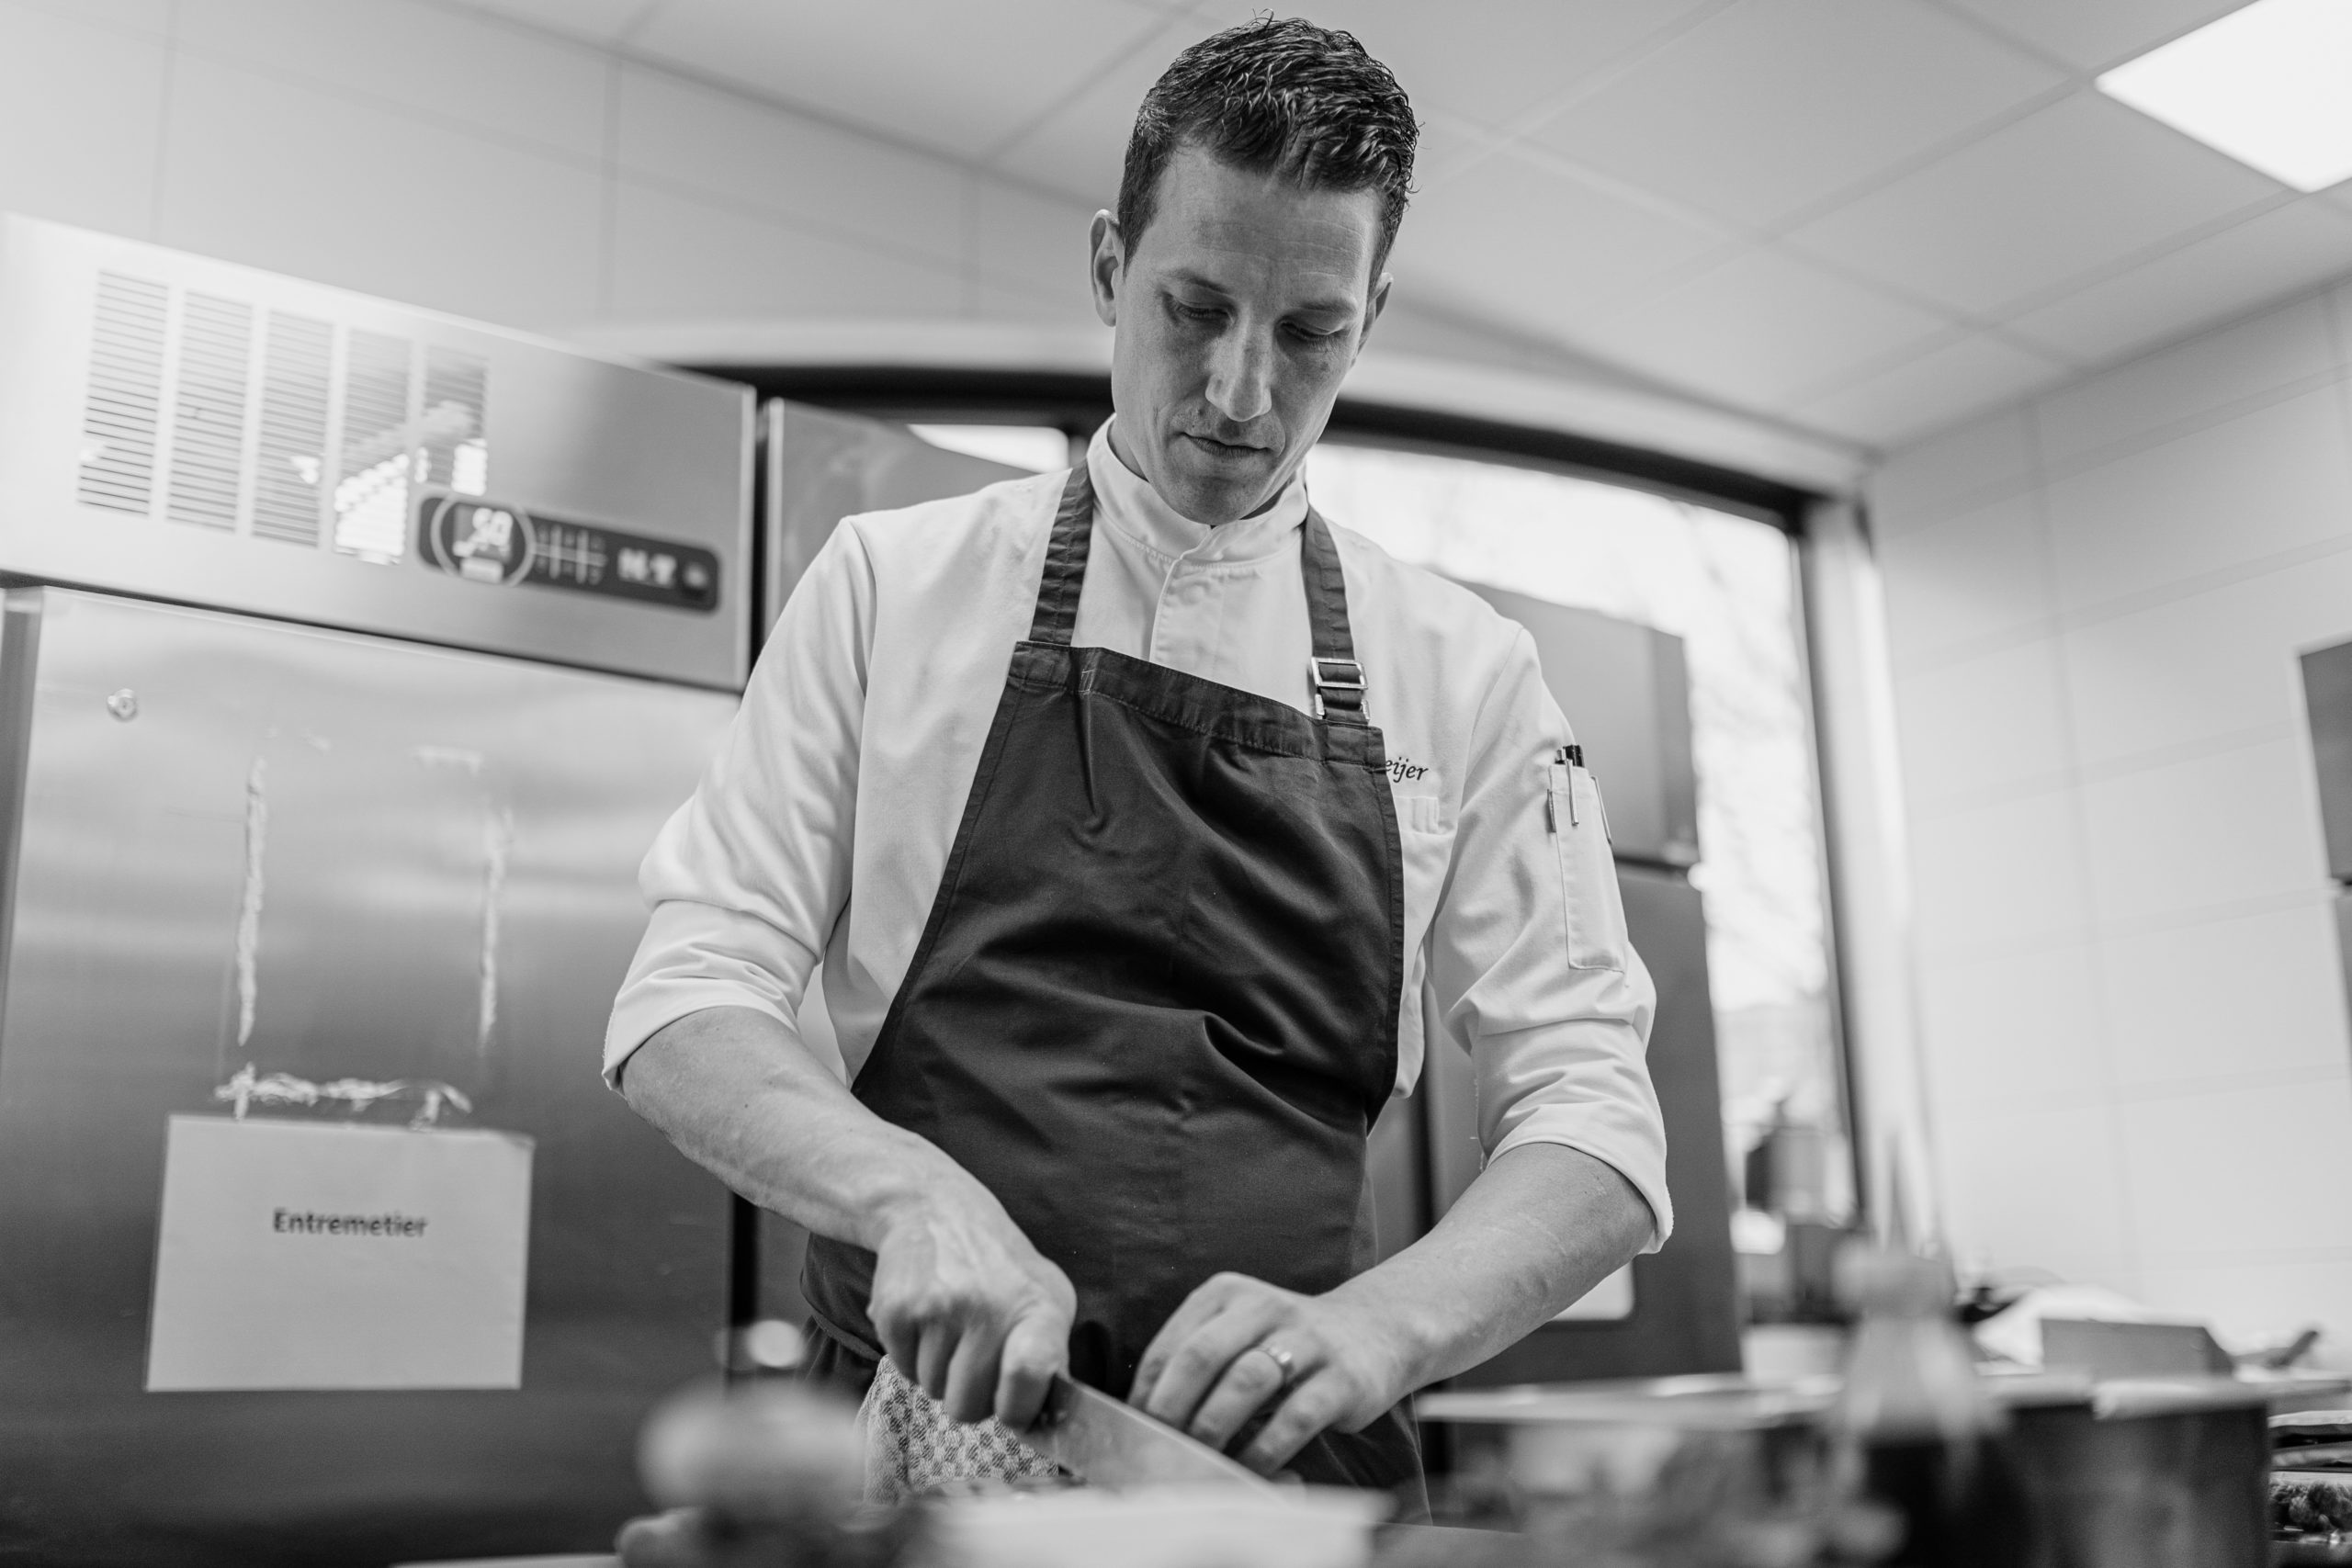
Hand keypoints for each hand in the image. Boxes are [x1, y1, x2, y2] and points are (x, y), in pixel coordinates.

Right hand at [867, 1174, 1075, 1428]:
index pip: (1030, 1374)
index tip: (1011, 1406)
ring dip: (938, 1371)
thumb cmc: (1000, 1267)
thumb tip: (1047, 1417)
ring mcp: (940, 1307)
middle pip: (969, 1407)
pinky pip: (902, 1370)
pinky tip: (924, 1318)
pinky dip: (910, 1356)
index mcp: (1037, 1308)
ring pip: (933, 1391)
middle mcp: (989, 1306)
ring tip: (950, 1326)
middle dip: (968, 1394)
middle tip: (972, 1355)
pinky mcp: (897, 1309)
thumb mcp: (1046, 1296)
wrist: (936, 1209)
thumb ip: (1051, 1356)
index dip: (1018, 1407)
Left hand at [1128, 1272, 1410, 1475]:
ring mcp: (1307, 1340)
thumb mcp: (1239, 1333)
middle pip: (1202, 1356)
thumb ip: (1199, 1363)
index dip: (1147, 1393)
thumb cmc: (1285, 1345)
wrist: (1373, 1333)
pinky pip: (1294, 1418)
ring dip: (1214, 1428)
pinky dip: (1264, 1450)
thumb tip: (1145, 1423)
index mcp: (1227, 1293)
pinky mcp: (1342, 1377)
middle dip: (1172, 1409)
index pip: (1173, 1344)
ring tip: (1201, 1460)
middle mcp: (1265, 1306)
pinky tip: (1249, 1469)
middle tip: (1159, 1449)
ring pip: (1246, 1381)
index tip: (1135, 1433)